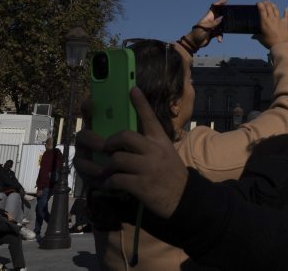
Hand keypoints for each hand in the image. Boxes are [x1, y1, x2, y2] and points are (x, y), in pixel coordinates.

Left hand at [74, 88, 188, 218]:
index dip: (141, 103)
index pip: (150, 118)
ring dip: (106, 166)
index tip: (133, 89)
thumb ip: (150, 145)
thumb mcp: (165, 153)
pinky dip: (109, 182)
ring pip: (117, 159)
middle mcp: (154, 151)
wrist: (183, 198)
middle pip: (125, 136)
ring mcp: (147, 168)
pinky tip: (110, 183)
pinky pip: (117, 179)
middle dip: (109, 142)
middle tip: (104, 147)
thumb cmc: (171, 174)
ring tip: (105, 170)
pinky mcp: (141, 185)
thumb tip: (127, 141)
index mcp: (161, 141)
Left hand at [189, 0, 227, 46]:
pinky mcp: (214, 33)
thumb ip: (213, 23)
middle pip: (220, 16)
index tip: (226, 0)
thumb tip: (221, 18)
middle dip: (225, 17)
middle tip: (231, 17)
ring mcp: (213, 27)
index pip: (214, 7)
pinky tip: (219, 40)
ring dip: (222, 31)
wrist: (194, 43)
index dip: (220, 3)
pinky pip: (220, 33)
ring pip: (222, 26)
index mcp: (208, 17)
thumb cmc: (197, 33)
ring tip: (220, 37)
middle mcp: (211, 20)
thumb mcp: (205, 27)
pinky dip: (220, 37)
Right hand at [255, 1, 287, 48]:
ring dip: (273, 5)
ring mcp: (279, 20)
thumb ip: (257, 36)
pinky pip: (286, 16)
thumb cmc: (270, 42)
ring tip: (271, 3)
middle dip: (266, 3)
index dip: (260, 4)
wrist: (281, 45)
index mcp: (264, 22)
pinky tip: (286, 8)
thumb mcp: (261, 39)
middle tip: (264, 2)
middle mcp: (272, 19)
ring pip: (276, 10)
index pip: (262, 10)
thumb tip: (252, 37)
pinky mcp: (285, 23)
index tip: (258, 3)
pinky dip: (286, 12)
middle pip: (269, 8)